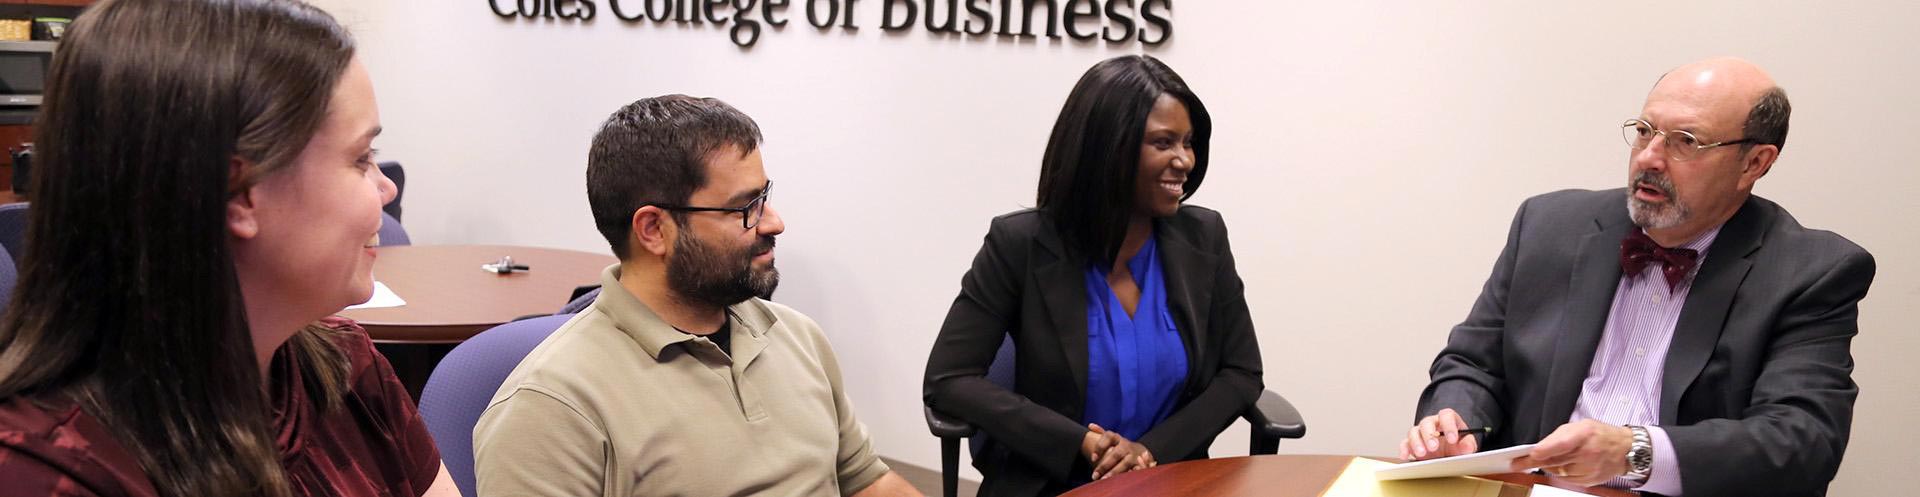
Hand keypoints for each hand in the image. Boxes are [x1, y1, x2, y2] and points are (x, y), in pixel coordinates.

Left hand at [1086, 424, 1154, 479]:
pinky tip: (1118, 482)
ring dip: (1114, 472)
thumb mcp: (1113, 438)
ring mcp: (1134, 454)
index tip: (1092, 458)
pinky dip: (1128, 475)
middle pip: (1115, 454)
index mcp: (1117, 438)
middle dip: (1105, 465)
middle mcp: (1126, 445)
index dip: (1100, 447)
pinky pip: (1134, 470)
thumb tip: (1090, 426)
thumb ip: (1101, 432)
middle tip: (1095, 475)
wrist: (1140, 451)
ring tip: (1104, 480)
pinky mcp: (1140, 463)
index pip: (1108, 437)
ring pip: (1124, 463)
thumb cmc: (1120, 446)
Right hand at [1400, 408, 1479, 460]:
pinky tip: (1405, 456)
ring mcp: (1420, 433)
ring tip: (1422, 454)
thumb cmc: (1457, 446)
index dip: (1449, 426)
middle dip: (1429, 435)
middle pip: (1427, 422)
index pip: (1446, 415)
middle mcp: (1432, 424)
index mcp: (1447, 420)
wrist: (1448, 455)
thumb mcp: (1466, 445)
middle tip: (1434, 447)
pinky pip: (1405, 443)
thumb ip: (1468, 444)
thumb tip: (1467, 445)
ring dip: (1416, 442)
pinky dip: (1404, 449)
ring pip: (1414, 431)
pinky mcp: (1412, 443)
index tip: (1452, 439)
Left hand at [1509, 420, 1631, 485]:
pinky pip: (1566, 479)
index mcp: (1584, 434)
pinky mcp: (1588, 481)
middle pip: (1554, 461)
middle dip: (1533, 462)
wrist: (1626, 450)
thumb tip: (1541, 447)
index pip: (1560, 444)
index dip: (1542, 451)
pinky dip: (1559, 473)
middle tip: (1516, 463)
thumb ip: (1560, 435)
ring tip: (1541, 460)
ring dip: (1547, 466)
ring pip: (1557, 472)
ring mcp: (1589, 469)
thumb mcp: (1582, 425)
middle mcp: (1587, 453)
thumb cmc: (1601, 435)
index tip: (1529, 454)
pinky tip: (1560, 466)